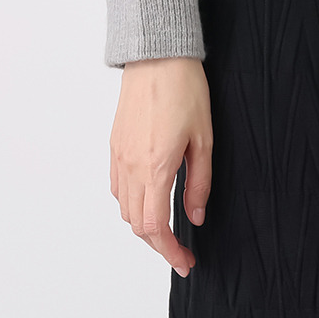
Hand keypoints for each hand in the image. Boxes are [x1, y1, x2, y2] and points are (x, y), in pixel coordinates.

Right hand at [109, 56, 212, 279]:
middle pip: (136, 224)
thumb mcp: (204, 137)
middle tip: (180, 250)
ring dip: (143, 224)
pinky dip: (131, 203)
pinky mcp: (114, 145)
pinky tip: (149, 197)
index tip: (185, 261)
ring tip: (167, 226)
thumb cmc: (184, 88)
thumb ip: (199, 181)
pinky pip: (117, 187)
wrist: (157, 56)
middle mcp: (131, 166)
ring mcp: (119, 156)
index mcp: (155, 166)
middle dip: (158, 243)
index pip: (155, 227)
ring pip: (124, 208)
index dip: (169, 251)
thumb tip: (195, 215)